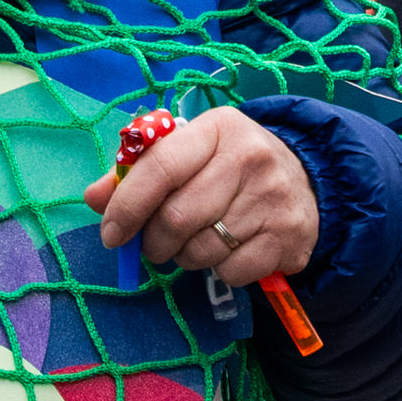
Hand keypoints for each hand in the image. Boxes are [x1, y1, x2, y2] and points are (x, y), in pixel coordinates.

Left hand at [86, 106, 320, 289]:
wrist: (306, 181)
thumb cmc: (229, 167)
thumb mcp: (189, 154)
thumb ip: (138, 173)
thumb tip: (94, 198)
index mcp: (216, 128)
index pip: (159, 168)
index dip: (126, 206)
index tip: (111, 234)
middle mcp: (249, 158)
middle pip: (177, 218)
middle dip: (153, 242)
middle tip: (154, 245)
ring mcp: (273, 198)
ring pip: (202, 251)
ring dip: (185, 258)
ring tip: (195, 242)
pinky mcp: (289, 235)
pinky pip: (232, 272)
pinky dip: (220, 271)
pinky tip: (229, 251)